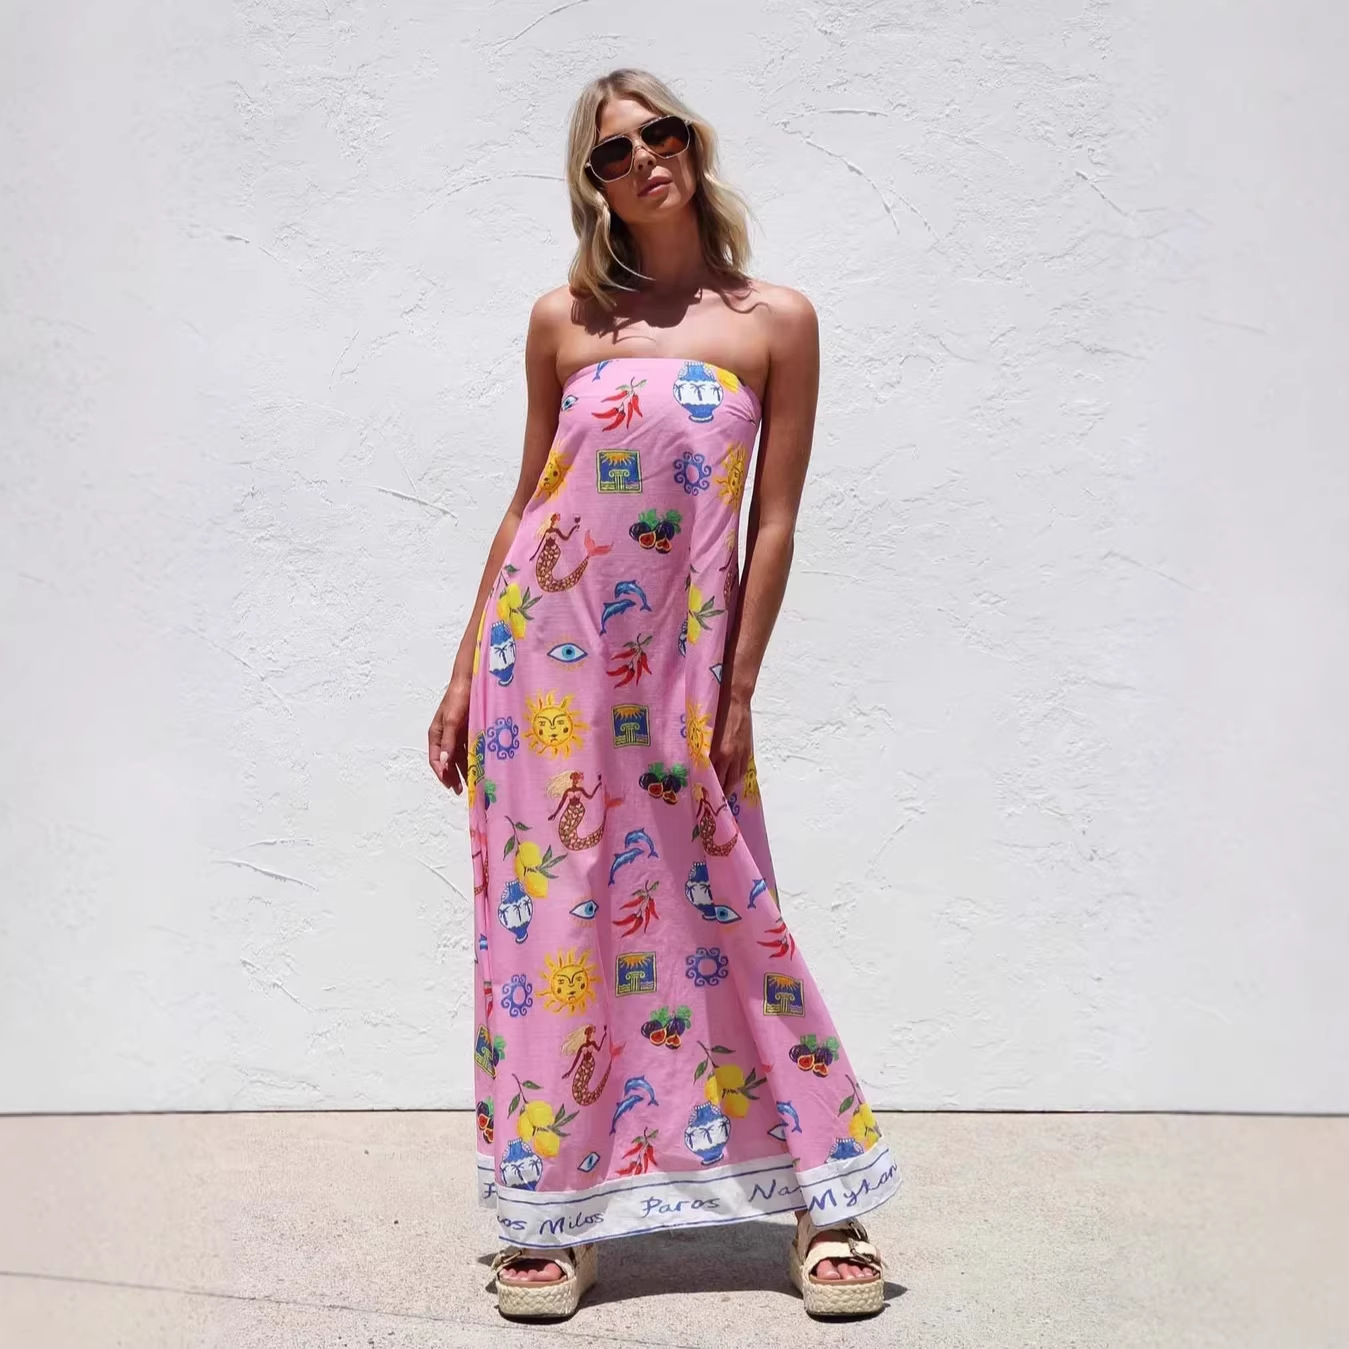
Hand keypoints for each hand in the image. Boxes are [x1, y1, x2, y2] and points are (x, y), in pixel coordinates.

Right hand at [428, 677, 470, 792]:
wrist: (473, 679)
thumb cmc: (459, 698)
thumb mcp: (452, 721)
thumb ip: (448, 742)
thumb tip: (443, 764)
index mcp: (436, 733)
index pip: (435, 759)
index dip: (442, 773)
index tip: (451, 784)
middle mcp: (446, 736)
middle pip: (447, 760)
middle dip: (453, 776)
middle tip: (462, 790)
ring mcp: (458, 733)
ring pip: (460, 756)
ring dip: (464, 770)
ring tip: (473, 783)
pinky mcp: (470, 730)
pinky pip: (470, 748)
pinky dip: (474, 758)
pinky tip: (481, 767)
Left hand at [709, 691, 752, 795]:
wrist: (736, 700)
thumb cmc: (717, 712)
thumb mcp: (705, 732)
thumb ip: (704, 749)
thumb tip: (698, 761)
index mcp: (718, 752)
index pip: (712, 776)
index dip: (709, 787)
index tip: (703, 796)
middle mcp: (730, 756)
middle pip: (725, 781)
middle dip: (720, 793)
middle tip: (713, 802)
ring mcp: (740, 753)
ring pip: (735, 777)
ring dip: (729, 787)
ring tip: (723, 794)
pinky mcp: (747, 749)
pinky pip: (742, 769)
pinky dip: (737, 776)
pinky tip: (733, 779)